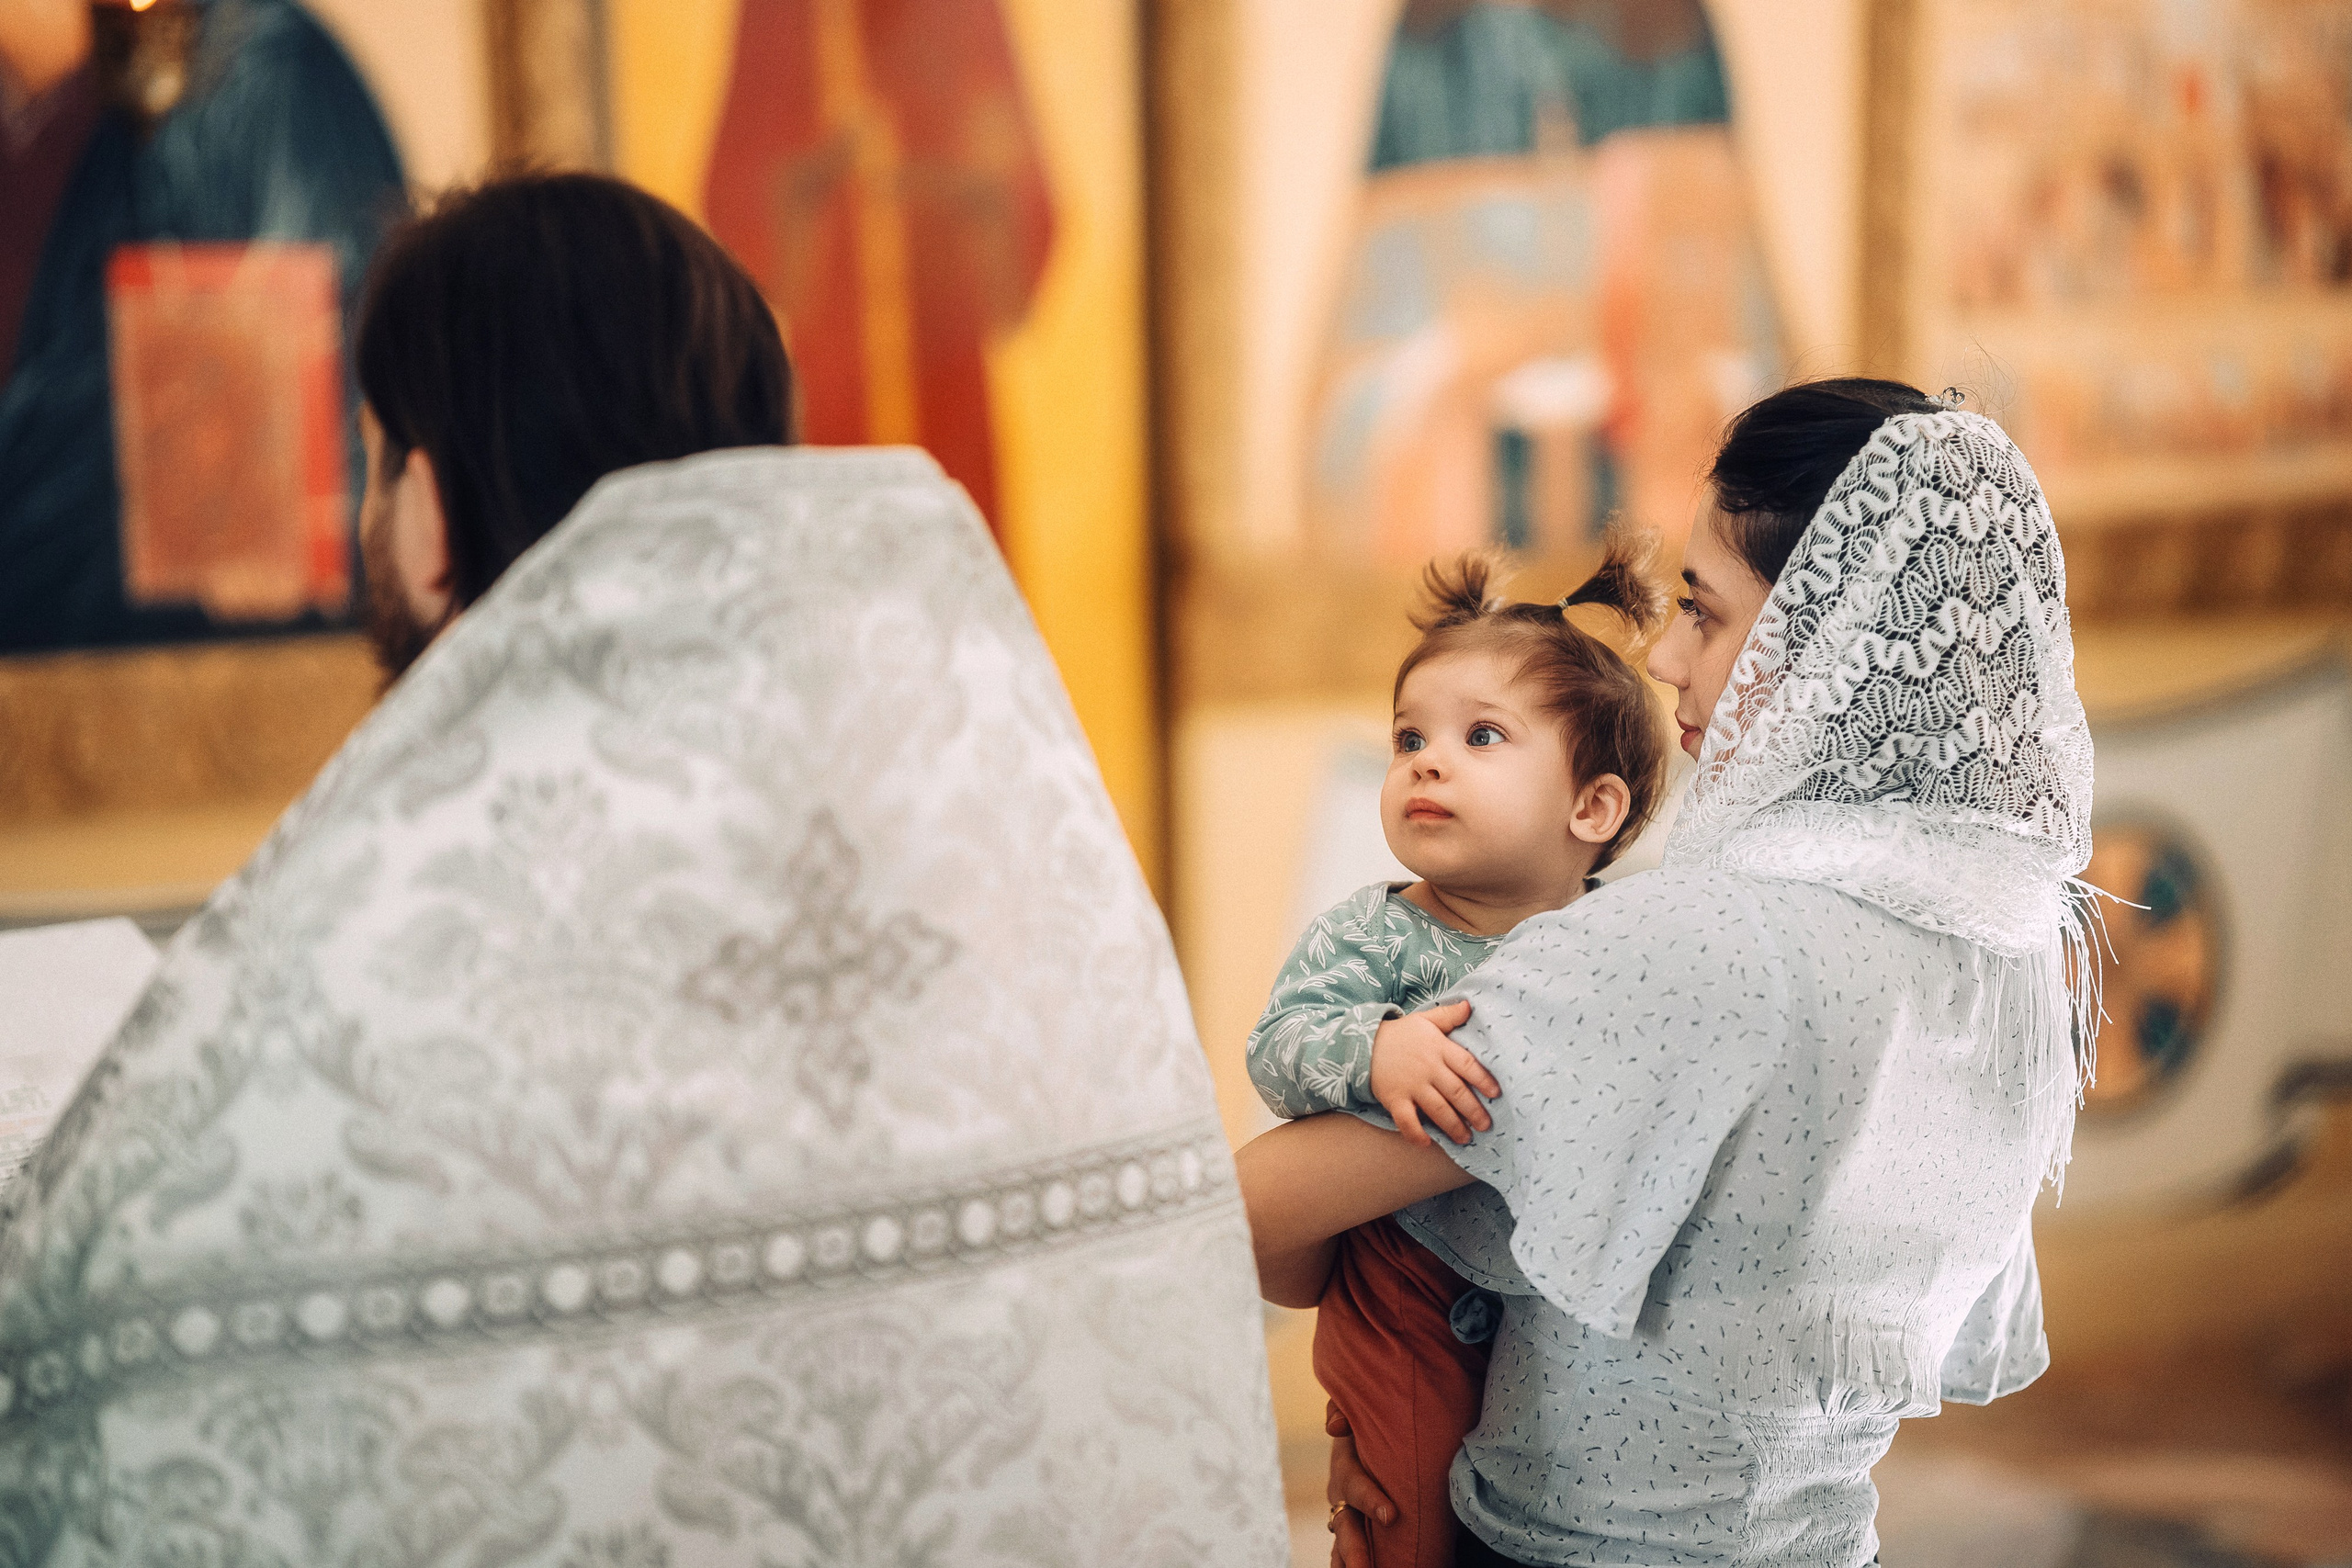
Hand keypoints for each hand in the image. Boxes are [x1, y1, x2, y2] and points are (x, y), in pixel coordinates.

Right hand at [1326, 1405, 1392, 1567]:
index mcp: (1346, 1467)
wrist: (1372, 1437)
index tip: (1391, 1516)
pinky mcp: (1357, 1528)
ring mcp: (1346, 1516)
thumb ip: (1342, 1407)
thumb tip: (1335, 1427)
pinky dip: (1350, 1564)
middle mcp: (1341, 1496)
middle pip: (1345, 1526)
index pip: (1355, 1485)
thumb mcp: (1360, 1409)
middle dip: (1354, 1550)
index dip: (1370, 1500)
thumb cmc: (1371, 1422)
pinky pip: (1349, 1553)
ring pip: (1344, 1544)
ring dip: (1350, 1563)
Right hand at [1371, 1000, 1497, 1147]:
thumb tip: (1469, 1005)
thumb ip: (1448, 1016)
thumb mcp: (1424, 1020)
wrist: (1362, 1042)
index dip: (1483, 1080)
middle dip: (1474, 1111)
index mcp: (1438, 1048)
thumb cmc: (1399, 1033)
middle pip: (1457, 1092)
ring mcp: (1411, 1085)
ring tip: (1465, 1138)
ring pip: (1438, 1109)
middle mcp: (1428, 1068)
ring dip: (1453, 1126)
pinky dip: (1417, 1134)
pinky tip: (1427, 1143)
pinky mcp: (1394, 1099)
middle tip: (1486, 1125)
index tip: (1496, 1094)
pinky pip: (1407, 1120)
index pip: (1467, 1064)